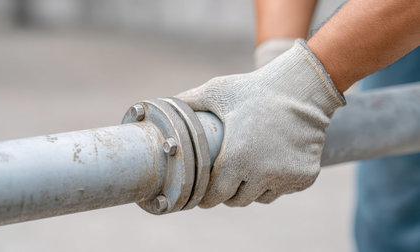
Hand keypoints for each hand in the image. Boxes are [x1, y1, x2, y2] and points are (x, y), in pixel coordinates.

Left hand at [177, 40, 344, 207]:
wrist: (302, 87)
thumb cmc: (256, 89)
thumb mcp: (217, 91)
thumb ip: (190, 101)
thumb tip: (166, 105)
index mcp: (236, 159)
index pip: (216, 196)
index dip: (208, 198)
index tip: (204, 197)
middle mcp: (262, 174)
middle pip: (238, 200)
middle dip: (229, 194)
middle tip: (226, 182)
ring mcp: (285, 177)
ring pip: (262, 197)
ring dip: (253, 190)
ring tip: (249, 172)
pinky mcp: (305, 177)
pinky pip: (284, 189)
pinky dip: (277, 182)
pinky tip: (273, 165)